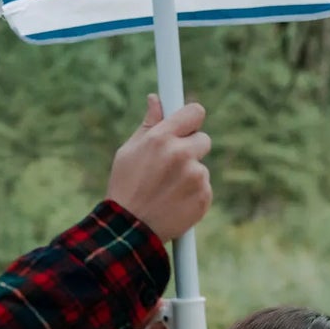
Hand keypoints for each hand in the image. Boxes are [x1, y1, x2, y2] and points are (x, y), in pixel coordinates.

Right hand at [106, 95, 211, 242]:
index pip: (195, 112)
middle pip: (203, 139)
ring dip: (189, 174)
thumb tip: (155, 99)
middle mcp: (182, 154)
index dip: (191, 118)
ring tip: (166, 189)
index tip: (187, 123)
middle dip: (190, 148)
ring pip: (201, 166)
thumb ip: (148, 124)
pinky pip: (204, 187)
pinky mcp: (204, 196)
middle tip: (171, 164)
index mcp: (161, 138)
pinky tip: (174, 201)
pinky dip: (193, 193)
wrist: (130, 229)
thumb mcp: (129, 151)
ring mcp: (195, 177)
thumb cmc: (125, 186)